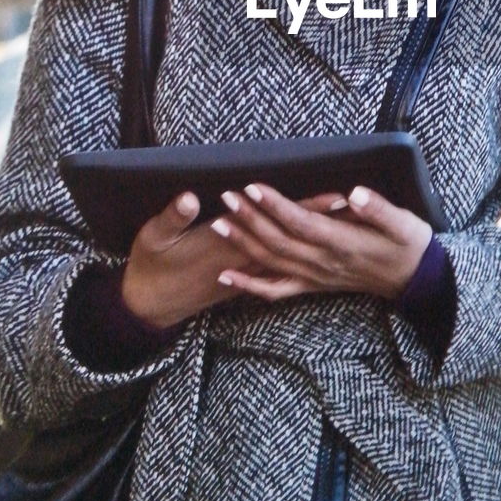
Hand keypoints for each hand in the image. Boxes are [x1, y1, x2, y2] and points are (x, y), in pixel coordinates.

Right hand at [121, 188, 347, 327]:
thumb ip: (171, 219)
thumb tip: (187, 197)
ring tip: (340, 220)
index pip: (276, 225)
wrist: (145, 305)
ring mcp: (242, 274)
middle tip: (355, 202)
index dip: (307, 210)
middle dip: (322, 222)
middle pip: (292, 240)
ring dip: (311, 240)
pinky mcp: (240, 279)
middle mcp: (242, 263)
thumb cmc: (147, 267)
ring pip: (290, 256)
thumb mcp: (152, 238)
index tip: (337, 195)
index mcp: (225, 248)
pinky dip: (295, 260)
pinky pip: (277, 273)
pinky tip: (307, 252)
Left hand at [211, 184, 432, 303]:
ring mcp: (315, 277)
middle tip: (226, 197)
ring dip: (243, 244)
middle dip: (250, 219)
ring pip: (272, 262)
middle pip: (278, 241)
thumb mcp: (403, 222)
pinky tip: (226, 277)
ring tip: (218, 223)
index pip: (301, 223)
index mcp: (342, 243)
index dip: (275, 206)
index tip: (253, 188)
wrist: (415, 279)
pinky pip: (276, 290)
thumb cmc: (408, 244)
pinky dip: (249, 286)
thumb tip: (355, 194)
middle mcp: (323, 263)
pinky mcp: (313, 285)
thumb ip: (378, 209)